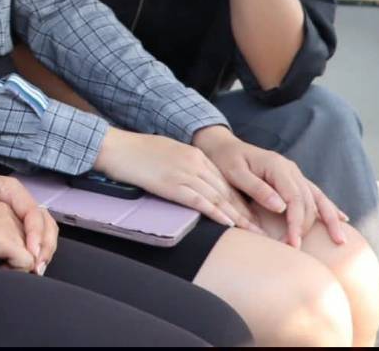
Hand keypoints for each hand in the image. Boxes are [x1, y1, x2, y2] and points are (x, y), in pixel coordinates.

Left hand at [0, 197, 51, 273]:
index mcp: (13, 190)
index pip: (33, 212)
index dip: (36, 233)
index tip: (31, 252)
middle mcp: (21, 201)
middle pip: (45, 223)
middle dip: (45, 246)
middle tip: (37, 267)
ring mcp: (20, 214)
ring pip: (44, 232)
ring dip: (43, 251)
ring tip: (36, 270)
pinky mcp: (16, 225)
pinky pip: (34, 239)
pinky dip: (35, 253)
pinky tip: (28, 267)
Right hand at [96, 126, 256, 229]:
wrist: (116, 146)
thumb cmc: (136, 150)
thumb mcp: (167, 151)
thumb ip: (184, 164)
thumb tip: (193, 180)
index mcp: (194, 154)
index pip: (225, 180)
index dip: (241, 199)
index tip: (254, 214)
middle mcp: (194, 162)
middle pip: (227, 190)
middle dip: (247, 211)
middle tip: (262, 228)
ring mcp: (184, 173)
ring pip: (219, 197)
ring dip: (238, 216)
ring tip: (254, 232)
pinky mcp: (172, 185)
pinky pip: (200, 201)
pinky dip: (217, 213)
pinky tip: (228, 223)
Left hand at [192, 125, 348, 246]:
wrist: (223, 146)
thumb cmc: (226, 160)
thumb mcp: (235, 173)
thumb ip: (257, 188)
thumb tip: (281, 207)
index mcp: (277, 166)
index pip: (295, 198)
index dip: (296, 222)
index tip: (293, 242)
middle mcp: (290, 169)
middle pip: (307, 201)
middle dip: (305, 226)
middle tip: (296, 248)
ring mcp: (294, 173)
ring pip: (318, 198)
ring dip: (329, 219)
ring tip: (340, 241)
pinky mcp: (294, 179)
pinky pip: (315, 194)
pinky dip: (329, 207)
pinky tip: (342, 219)